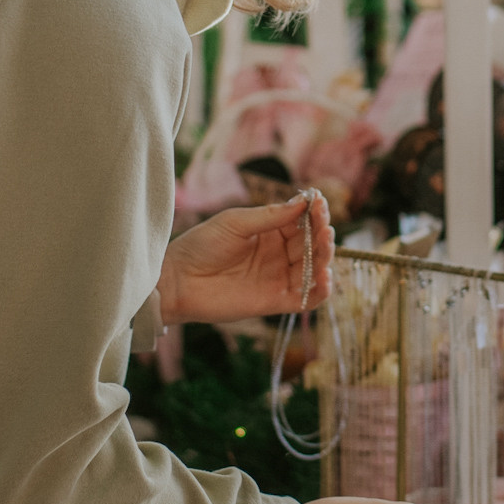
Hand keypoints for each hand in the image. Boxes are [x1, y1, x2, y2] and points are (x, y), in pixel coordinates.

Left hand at [157, 192, 332, 325]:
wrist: (177, 280)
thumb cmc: (201, 245)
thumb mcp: (236, 223)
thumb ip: (270, 216)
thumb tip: (303, 201)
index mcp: (269, 232)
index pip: (301, 221)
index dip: (313, 213)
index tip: (319, 202)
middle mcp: (278, 254)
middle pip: (310, 244)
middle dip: (321, 233)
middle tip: (324, 225)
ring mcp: (278, 278)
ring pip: (313, 268)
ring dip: (324, 256)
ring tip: (326, 241)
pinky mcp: (275, 302)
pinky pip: (306, 298)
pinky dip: (321, 290)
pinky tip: (326, 277)